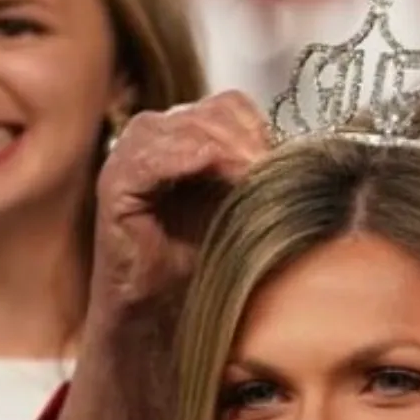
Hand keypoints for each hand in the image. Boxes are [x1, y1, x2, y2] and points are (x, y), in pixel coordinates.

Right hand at [91, 91, 271, 316]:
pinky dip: (188, 157)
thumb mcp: (241, 205)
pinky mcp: (113, 183)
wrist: (162, 313)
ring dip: (224, 147)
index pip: (229, 106)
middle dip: (246, 138)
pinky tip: (217, 170)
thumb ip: (259, 173)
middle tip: (271, 168)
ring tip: (251, 175)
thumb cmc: (200, 262)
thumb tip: (305, 154)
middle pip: (209, 112)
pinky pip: (150, 156)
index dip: (258, 127)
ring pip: (183, 127)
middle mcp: (155, 137)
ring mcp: (129, 156)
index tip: (283, 158)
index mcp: (186, 136)